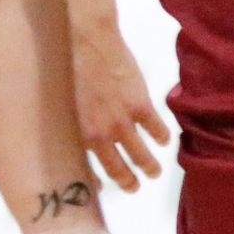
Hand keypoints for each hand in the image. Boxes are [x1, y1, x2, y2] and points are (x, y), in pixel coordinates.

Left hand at [71, 26, 169, 192]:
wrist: (89, 44)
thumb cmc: (73, 70)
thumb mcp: (68, 104)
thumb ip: (79, 125)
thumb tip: (86, 137)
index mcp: (81, 134)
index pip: (90, 168)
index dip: (98, 182)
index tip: (104, 189)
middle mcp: (102, 134)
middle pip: (118, 167)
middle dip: (128, 180)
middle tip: (135, 188)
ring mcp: (124, 121)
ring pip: (140, 153)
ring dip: (149, 165)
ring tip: (155, 173)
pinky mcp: (141, 105)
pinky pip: (156, 128)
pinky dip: (162, 137)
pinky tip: (165, 141)